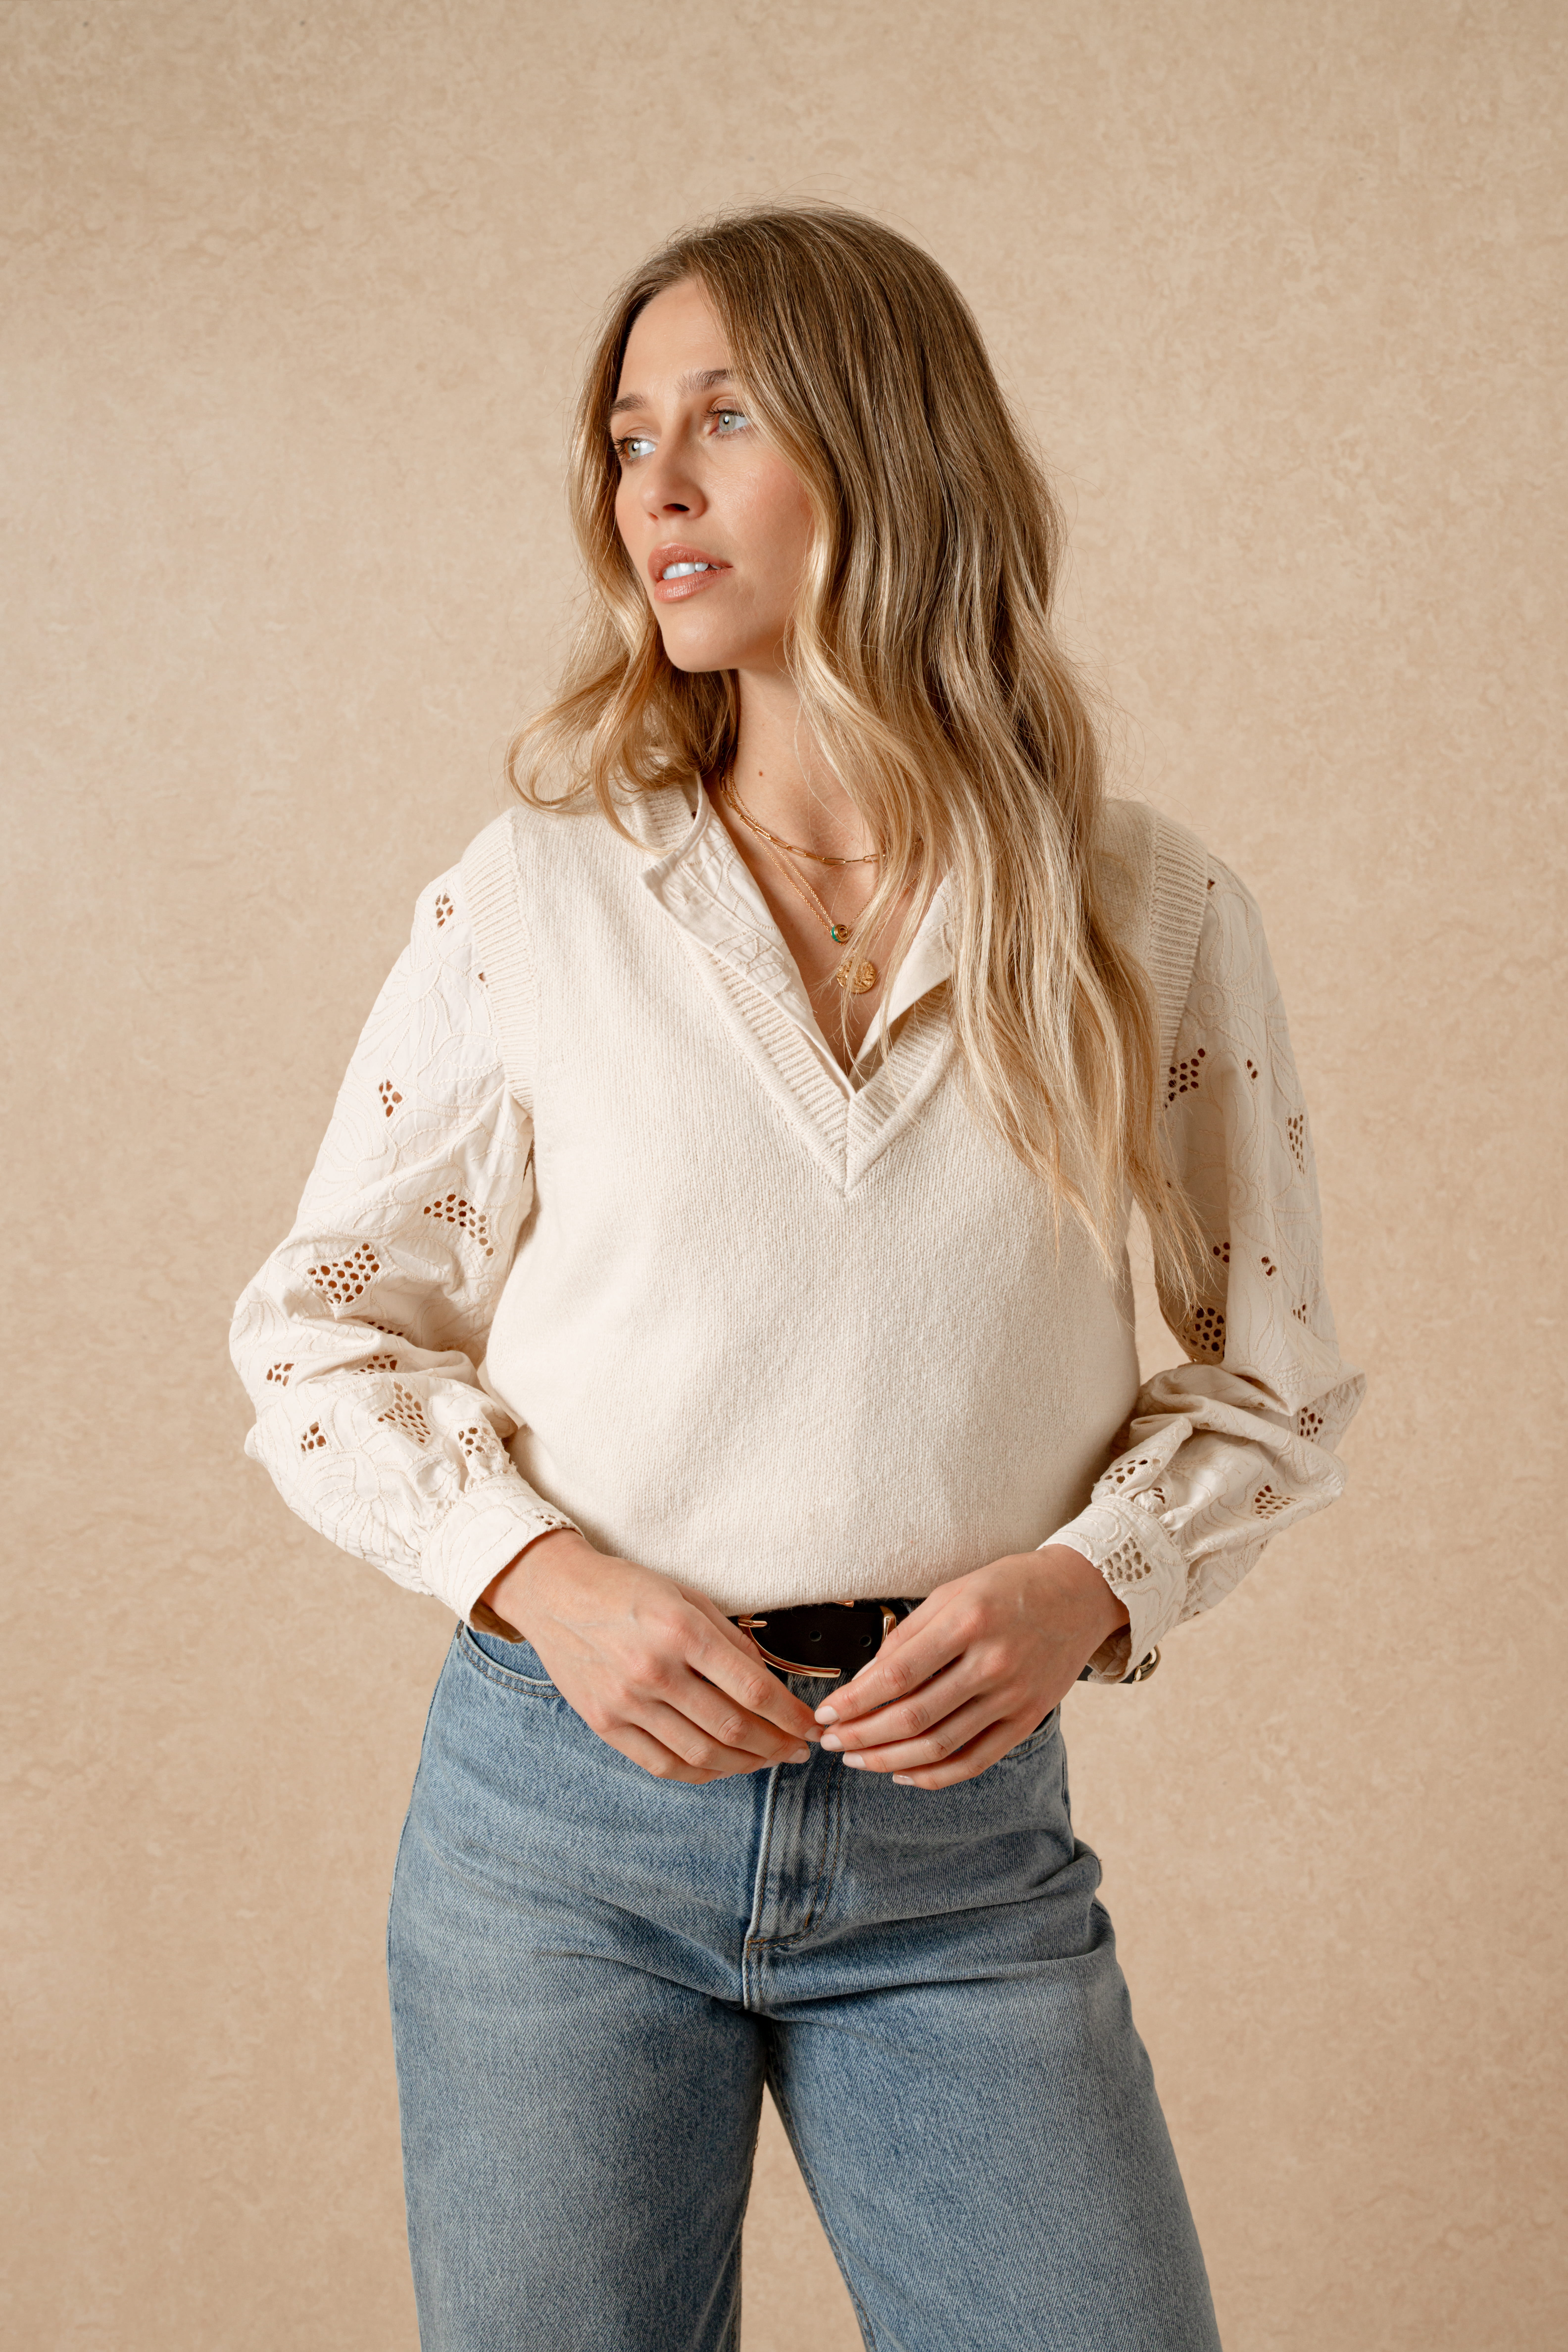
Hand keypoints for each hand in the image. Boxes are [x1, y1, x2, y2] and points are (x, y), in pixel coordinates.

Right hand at [477, 1530, 820, 1784]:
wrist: (554, 1594)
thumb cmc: (625, 1589)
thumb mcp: (685, 1595)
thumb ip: (729, 1638)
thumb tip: (768, 1682)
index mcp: (680, 1630)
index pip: (753, 1689)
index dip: (791, 1715)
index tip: (810, 1725)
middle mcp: (654, 1670)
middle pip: (733, 1728)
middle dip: (777, 1745)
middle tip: (799, 1750)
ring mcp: (626, 1702)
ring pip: (702, 1754)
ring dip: (745, 1765)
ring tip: (768, 1760)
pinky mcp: (604, 1723)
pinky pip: (663, 1764)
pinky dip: (701, 1773)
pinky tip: (723, 1767)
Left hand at [812, 1546, 1129, 1790]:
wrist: (1080, 1594)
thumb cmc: (1010, 1587)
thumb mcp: (953, 1592)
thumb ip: (909, 1635)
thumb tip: (866, 1678)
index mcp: (967, 1621)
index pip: (897, 1674)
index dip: (856, 1699)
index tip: (827, 1711)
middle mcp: (991, 1662)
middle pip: (914, 1716)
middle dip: (863, 1736)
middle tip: (831, 1741)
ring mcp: (1013, 1695)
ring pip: (940, 1745)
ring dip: (890, 1760)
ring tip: (857, 1760)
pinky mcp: (1027, 1718)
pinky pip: (975, 1760)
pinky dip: (936, 1776)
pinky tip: (905, 1774)